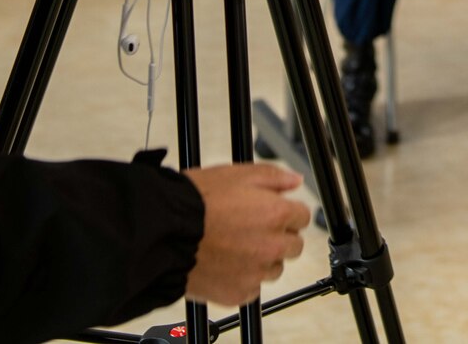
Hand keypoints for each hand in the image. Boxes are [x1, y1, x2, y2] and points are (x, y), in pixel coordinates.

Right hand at [183, 164, 310, 305]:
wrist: (164, 233)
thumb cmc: (196, 201)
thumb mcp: (237, 174)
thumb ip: (274, 177)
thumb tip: (295, 181)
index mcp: (276, 215)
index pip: (302, 217)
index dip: (285, 211)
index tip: (270, 212)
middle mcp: (272, 246)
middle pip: (293, 245)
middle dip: (278, 237)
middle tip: (250, 230)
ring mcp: (256, 273)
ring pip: (273, 268)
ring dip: (262, 259)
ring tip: (234, 247)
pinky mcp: (239, 293)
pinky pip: (252, 288)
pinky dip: (242, 278)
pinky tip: (224, 263)